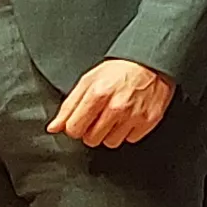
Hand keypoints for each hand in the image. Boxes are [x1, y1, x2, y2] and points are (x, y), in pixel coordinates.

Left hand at [49, 57, 175, 148]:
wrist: (152, 64)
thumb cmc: (120, 70)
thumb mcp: (88, 81)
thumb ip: (69, 106)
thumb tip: (54, 127)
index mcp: (98, 94)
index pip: (74, 129)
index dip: (74, 126)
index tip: (80, 120)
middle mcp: (116, 107)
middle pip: (91, 140)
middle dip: (91, 131)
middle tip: (99, 117)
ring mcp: (133, 116)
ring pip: (110, 143)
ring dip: (110, 133)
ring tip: (115, 117)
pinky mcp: (148, 121)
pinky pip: (130, 139)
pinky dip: (128, 131)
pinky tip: (128, 118)